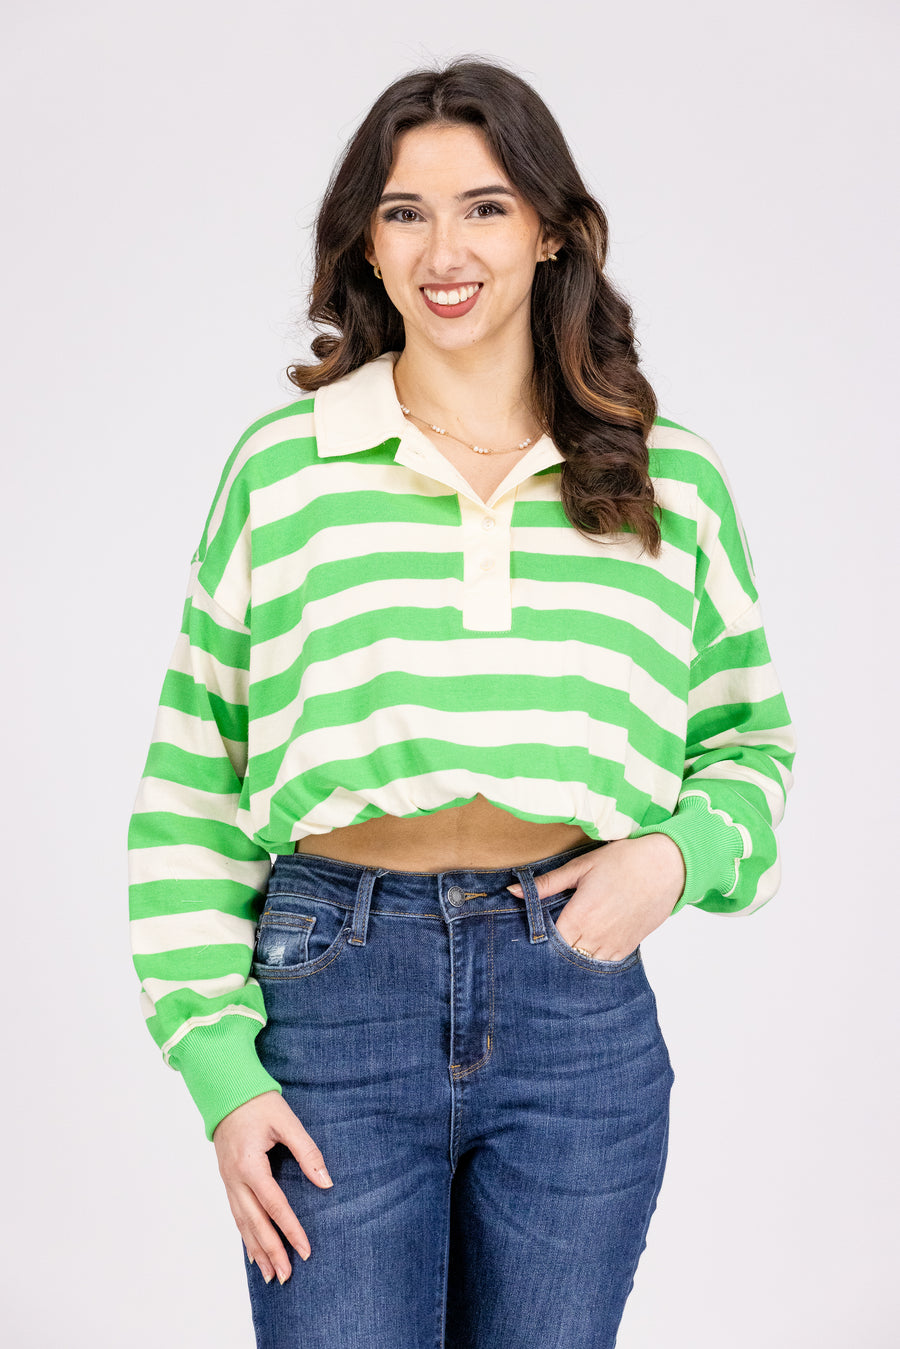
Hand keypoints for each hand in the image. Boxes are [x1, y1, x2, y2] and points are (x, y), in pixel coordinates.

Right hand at [213, 1090, 333, 1284]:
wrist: (226, 1090)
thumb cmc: (258, 1103)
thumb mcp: (287, 1122)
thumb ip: (308, 1152)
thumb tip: (326, 1183)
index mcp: (249, 1164)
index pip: (274, 1205)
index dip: (290, 1229)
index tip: (305, 1250)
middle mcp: (234, 1178)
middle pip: (254, 1222)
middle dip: (271, 1251)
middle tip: (286, 1276)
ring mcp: (228, 1181)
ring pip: (242, 1223)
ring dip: (257, 1251)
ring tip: (271, 1276)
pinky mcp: (227, 1180)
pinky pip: (236, 1214)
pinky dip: (245, 1237)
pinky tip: (253, 1254)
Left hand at [508, 834, 685, 960]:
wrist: (667, 866)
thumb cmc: (624, 861)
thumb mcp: (581, 867)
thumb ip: (546, 884)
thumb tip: (512, 891)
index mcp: (580, 917)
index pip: (546, 944)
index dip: (536, 941)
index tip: (527, 935)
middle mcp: (595, 938)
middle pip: (563, 957)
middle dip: (551, 952)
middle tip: (542, 942)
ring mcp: (613, 946)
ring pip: (582, 964)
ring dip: (572, 955)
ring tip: (565, 942)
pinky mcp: (627, 949)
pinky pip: (602, 963)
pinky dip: (591, 957)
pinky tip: (586, 944)